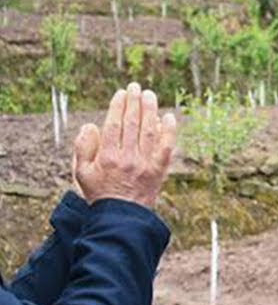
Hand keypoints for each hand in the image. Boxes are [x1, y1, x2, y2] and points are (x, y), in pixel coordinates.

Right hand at [74, 83, 176, 207]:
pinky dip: (169, 131)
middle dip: (134, 102)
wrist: (121, 217)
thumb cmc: (99, 193)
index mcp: (107, 157)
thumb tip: (91, 125)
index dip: (118, 106)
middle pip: (132, 124)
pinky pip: (166, 147)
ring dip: (150, 110)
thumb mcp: (81, 173)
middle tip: (136, 87)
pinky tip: (169, 117)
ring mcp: (145, 164)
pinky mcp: (159, 170)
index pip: (114, 124)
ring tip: (150, 95)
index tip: (121, 93)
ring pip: (149, 131)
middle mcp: (127, 158)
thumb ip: (83, 148)